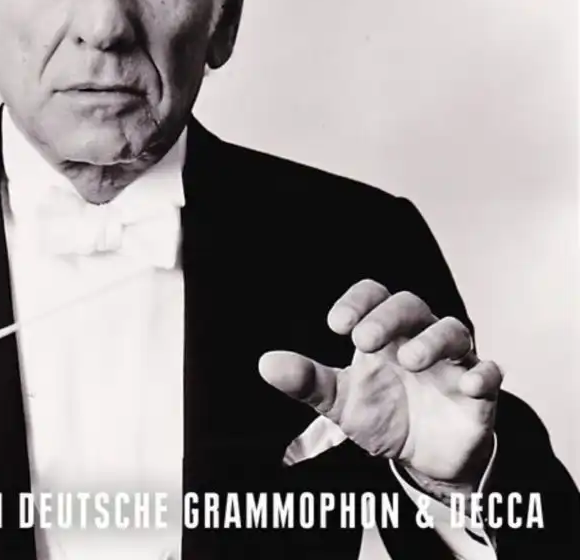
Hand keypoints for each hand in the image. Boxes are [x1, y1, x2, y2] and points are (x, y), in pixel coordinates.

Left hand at [258, 279, 501, 487]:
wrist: (424, 460)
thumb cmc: (383, 415)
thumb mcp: (341, 402)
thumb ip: (308, 382)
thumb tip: (265, 364)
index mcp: (383, 333)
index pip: (374, 295)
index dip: (358, 300)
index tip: (336, 324)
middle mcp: (419, 338)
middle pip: (411, 305)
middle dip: (388, 316)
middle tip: (363, 340)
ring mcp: (453, 362)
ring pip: (453, 329)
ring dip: (432, 339)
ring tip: (409, 359)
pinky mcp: (480, 394)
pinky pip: (490, 373)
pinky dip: (483, 374)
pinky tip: (469, 383)